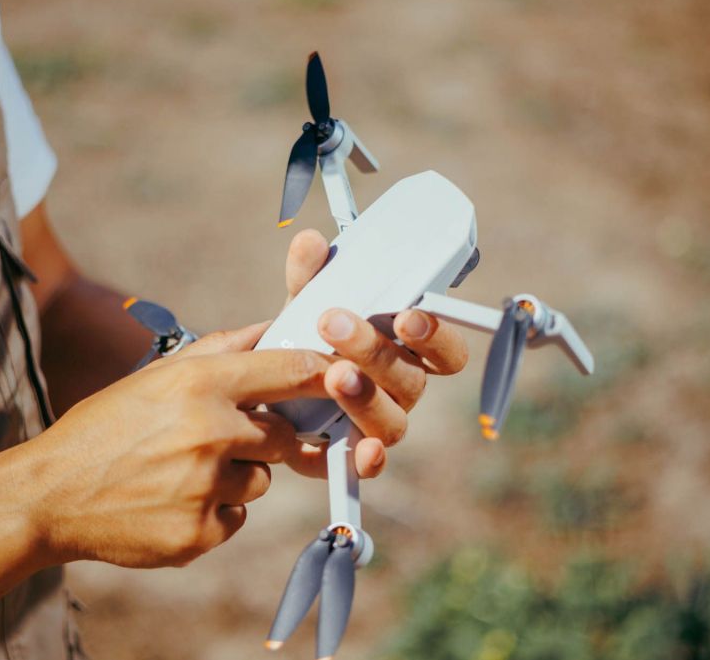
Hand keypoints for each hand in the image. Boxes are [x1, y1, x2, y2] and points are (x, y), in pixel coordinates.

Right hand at [22, 323, 331, 567]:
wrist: (49, 495)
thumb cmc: (104, 428)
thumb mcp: (155, 376)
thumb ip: (219, 350)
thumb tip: (270, 326)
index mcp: (199, 385)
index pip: (292, 371)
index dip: (324, 375)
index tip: (339, 379)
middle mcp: (209, 433)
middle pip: (285, 437)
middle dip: (266, 439)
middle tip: (220, 439)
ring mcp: (205, 487)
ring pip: (261, 481)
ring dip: (235, 477)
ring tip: (181, 473)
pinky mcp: (199, 533)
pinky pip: (237, 519)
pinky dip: (214, 513)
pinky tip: (171, 501)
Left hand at [281, 229, 468, 478]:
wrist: (264, 381)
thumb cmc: (305, 334)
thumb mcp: (306, 301)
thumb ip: (310, 275)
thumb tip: (309, 243)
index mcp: (407, 352)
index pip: (445, 350)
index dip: (434, 334)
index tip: (406, 314)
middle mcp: (401, 391)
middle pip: (412, 381)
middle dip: (376, 352)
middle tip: (334, 323)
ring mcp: (377, 426)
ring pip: (392, 424)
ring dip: (366, 398)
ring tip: (335, 375)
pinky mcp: (345, 457)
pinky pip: (362, 467)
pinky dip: (364, 461)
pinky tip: (356, 450)